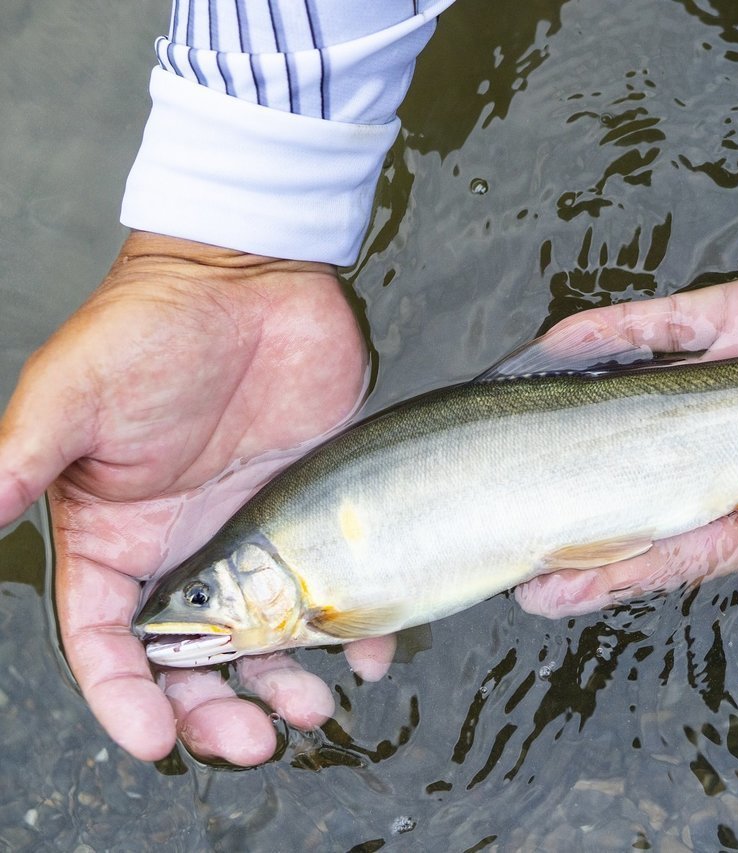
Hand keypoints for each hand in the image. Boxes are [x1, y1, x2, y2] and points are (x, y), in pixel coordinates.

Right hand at [0, 232, 391, 763]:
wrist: (252, 277)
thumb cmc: (149, 327)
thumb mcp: (72, 396)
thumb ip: (19, 462)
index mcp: (114, 539)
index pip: (109, 641)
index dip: (125, 696)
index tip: (155, 737)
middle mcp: (185, 551)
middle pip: (193, 661)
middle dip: (214, 710)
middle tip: (252, 740)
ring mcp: (256, 539)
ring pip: (268, 640)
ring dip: (284, 682)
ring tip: (309, 706)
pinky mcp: (314, 517)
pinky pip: (335, 589)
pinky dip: (354, 628)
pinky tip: (371, 649)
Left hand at [514, 234, 737, 712]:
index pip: (682, 548)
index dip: (618, 571)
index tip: (551, 594)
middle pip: (641, 484)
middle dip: (578, 514)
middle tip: (508, 536)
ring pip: (637, 405)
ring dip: (576, 421)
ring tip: (506, 441)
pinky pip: (669, 329)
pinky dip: (617, 336)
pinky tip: (557, 348)